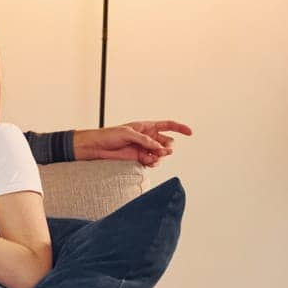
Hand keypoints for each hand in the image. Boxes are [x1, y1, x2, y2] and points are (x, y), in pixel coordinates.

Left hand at [73, 120, 192, 166]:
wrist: (97, 148)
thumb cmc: (109, 135)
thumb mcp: (127, 133)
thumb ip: (144, 140)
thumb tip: (159, 147)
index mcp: (146, 126)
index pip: (168, 126)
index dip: (180, 128)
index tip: (190, 133)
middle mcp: (147, 137)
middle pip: (167, 142)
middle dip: (167, 147)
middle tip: (161, 151)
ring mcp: (144, 148)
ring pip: (162, 153)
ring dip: (161, 156)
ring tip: (153, 157)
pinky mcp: (140, 158)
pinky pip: (153, 161)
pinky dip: (154, 162)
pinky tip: (149, 162)